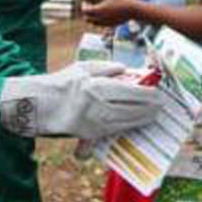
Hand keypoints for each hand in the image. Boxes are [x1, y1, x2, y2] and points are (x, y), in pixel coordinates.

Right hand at [0, 62, 160, 139]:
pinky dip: (130, 126)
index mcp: (98, 87)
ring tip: (154, 115)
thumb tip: (127, 69)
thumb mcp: (83, 68)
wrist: (40, 105)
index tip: (160, 94)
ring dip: (144, 119)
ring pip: (128, 122)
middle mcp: (99, 107)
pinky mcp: (91, 134)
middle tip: (162, 106)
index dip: (149, 95)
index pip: (133, 93)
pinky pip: (116, 130)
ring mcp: (96, 122)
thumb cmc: (63, 83)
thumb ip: (107, 67)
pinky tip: (137, 123)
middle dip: (151, 109)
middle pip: (134, 110)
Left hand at [80, 0, 139, 26]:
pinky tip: (105, 13)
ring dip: (92, 17)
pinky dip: (99, 20)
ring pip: (93, 23)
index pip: (84, 10)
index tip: (86, 1)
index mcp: (98, 11)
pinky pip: (101, 25)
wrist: (133, 10)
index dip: (83, 5)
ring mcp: (105, 24)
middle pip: (87, 18)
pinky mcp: (110, 26)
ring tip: (97, 9)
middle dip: (87, 12)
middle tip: (90, 5)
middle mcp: (100, 19)